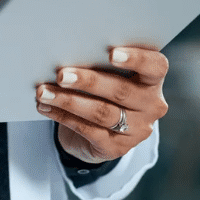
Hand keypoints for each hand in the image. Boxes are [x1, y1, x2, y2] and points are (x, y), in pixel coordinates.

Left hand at [35, 46, 168, 163]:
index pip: (155, 67)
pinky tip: (46, 107)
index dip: (136, 59)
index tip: (112, 53)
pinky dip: (63, 117)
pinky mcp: (117, 148)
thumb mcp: (110, 75)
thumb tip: (69, 52)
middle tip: (61, 74)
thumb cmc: (103, 90)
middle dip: (88, 81)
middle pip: (121, 90)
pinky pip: (88, 131)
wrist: (99, 132)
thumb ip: (101, 63)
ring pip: (101, 113)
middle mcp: (151, 106)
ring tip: (44, 92)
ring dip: (69, 101)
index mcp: (153, 81)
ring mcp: (137, 130)